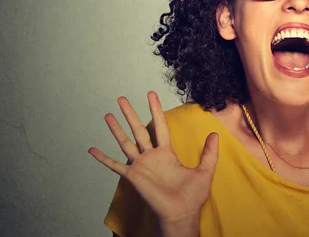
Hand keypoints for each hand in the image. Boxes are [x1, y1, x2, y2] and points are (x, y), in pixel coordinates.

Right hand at [88, 91, 218, 225]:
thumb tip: (215, 134)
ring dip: (116, 130)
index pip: (159, 125)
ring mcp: (141, 166)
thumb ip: (210, 153)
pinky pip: (115, 166)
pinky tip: (93, 150)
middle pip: (138, 130)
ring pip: (125, 143)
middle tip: (122, 98)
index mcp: (167, 152)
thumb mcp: (205, 171)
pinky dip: (103, 158)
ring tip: (108, 115)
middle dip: (130, 114)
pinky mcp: (133, 177)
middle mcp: (152, 156)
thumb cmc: (192, 196)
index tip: (151, 94)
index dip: (155, 109)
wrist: (181, 214)